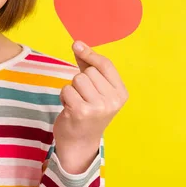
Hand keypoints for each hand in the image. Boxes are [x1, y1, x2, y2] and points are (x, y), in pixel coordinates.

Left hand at [53, 40, 128, 173]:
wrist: (79, 142)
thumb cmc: (87, 111)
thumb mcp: (95, 90)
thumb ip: (88, 66)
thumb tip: (78, 44)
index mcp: (121, 94)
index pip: (106, 65)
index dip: (90, 53)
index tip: (76, 44)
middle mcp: (113, 101)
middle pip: (89, 71)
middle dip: (80, 80)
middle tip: (82, 97)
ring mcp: (98, 107)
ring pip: (77, 79)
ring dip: (71, 88)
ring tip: (76, 102)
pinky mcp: (81, 111)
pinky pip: (66, 89)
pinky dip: (63, 96)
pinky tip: (69, 108)